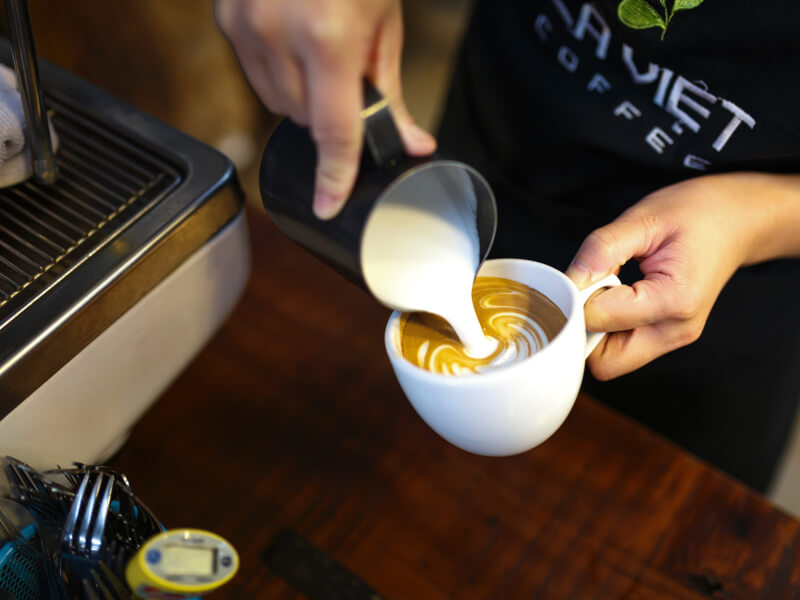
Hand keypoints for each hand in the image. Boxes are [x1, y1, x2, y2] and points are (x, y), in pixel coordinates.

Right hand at [215, 0, 435, 218]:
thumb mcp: (384, 23)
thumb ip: (390, 92)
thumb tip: (409, 142)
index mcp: (327, 37)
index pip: (333, 132)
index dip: (334, 176)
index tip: (328, 205)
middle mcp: (276, 33)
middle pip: (304, 119)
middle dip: (329, 113)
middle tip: (344, 75)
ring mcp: (243, 24)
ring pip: (275, 101)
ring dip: (301, 94)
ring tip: (319, 47)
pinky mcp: (225, 17)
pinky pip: (253, 72)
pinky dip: (276, 69)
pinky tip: (293, 36)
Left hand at [565, 173, 786, 379]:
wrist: (737, 220)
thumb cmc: (698, 214)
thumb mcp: (645, 218)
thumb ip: (602, 249)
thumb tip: (571, 280)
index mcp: (674, 301)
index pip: (598, 320)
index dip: (578, 296)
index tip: (585, 272)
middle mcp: (676, 330)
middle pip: (604, 362)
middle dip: (583, 328)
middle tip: (592, 287)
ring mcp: (673, 338)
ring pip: (610, 361)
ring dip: (595, 329)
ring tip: (610, 287)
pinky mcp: (665, 337)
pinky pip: (621, 348)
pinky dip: (608, 327)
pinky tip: (617, 296)